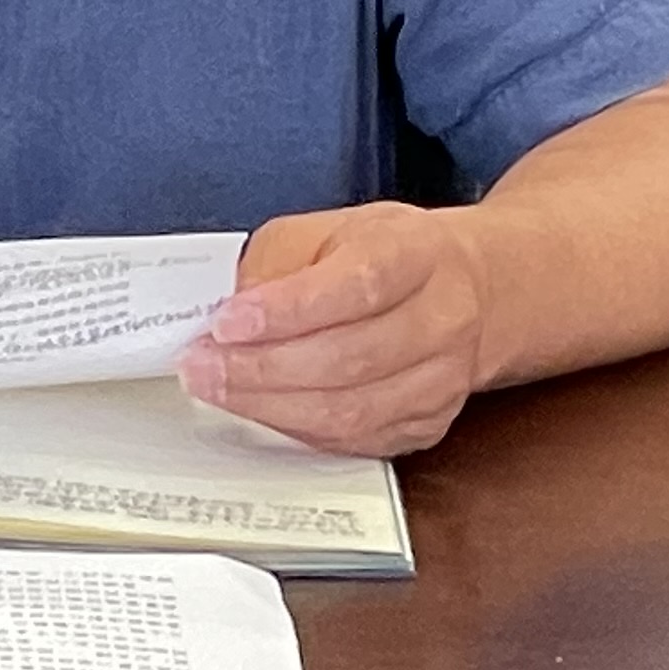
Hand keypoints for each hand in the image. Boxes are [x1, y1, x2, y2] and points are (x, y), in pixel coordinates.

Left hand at [178, 202, 494, 457]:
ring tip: (217, 388)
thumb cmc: (387, 254)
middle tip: (201, 365)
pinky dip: (296, 428)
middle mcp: (442, 319)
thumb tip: (229, 312)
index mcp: (417, 253)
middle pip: (350, 357)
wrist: (468, 290)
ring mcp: (441, 380)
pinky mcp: (426, 424)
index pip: (356, 286)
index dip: (287, 310)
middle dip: (261, 368)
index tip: (227, 322)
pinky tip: (261, 408)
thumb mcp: (328, 229)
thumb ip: (277, 263)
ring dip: (270, 406)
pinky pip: (354, 441)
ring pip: (351, 410)